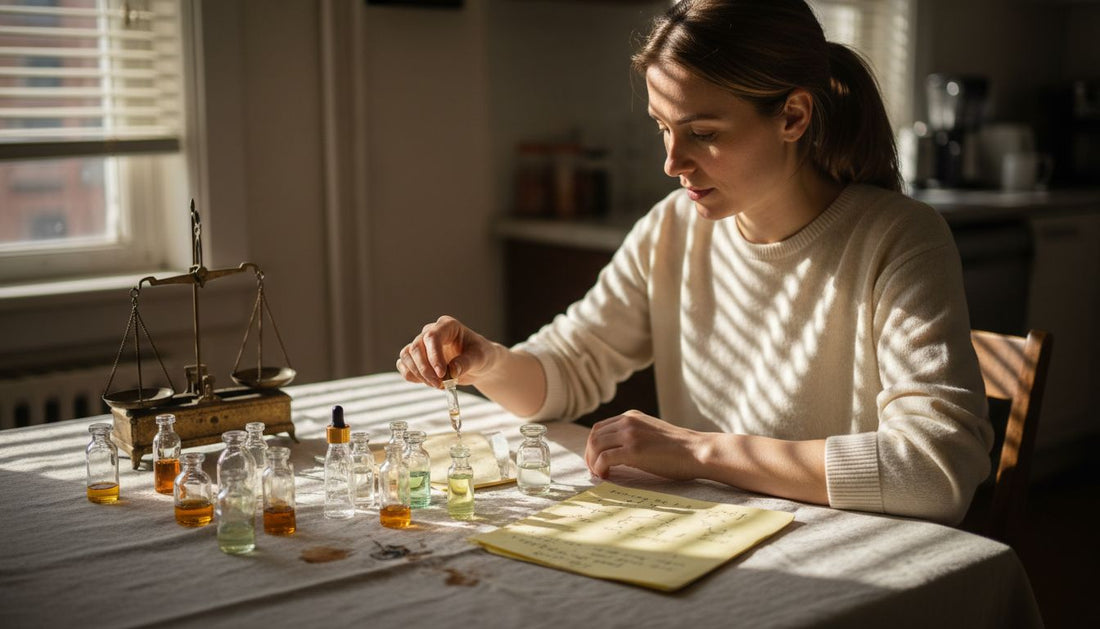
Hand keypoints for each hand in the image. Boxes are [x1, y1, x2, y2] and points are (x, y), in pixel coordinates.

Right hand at [396, 315, 498, 388]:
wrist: (478, 365)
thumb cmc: (481, 355)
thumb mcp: (480, 358)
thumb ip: (466, 362)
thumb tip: (452, 370)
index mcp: (447, 326)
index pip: (432, 337)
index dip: (433, 356)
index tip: (442, 374)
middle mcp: (431, 332)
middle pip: (416, 347)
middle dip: (425, 370)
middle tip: (440, 385)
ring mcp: (422, 344)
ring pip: (407, 356)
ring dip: (418, 374)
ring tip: (437, 385)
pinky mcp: (417, 358)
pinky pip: (404, 365)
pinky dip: (411, 376)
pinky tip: (427, 382)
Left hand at [584, 410, 706, 480]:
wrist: (698, 451)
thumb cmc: (680, 449)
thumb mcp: (652, 433)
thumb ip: (635, 436)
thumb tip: (617, 453)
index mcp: (632, 416)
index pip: (600, 427)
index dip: (593, 445)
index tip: (596, 460)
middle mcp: (628, 421)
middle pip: (594, 435)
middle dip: (589, 455)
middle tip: (594, 470)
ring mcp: (630, 434)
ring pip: (595, 446)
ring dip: (592, 462)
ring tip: (599, 474)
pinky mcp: (633, 450)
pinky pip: (604, 459)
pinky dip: (599, 469)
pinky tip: (606, 476)